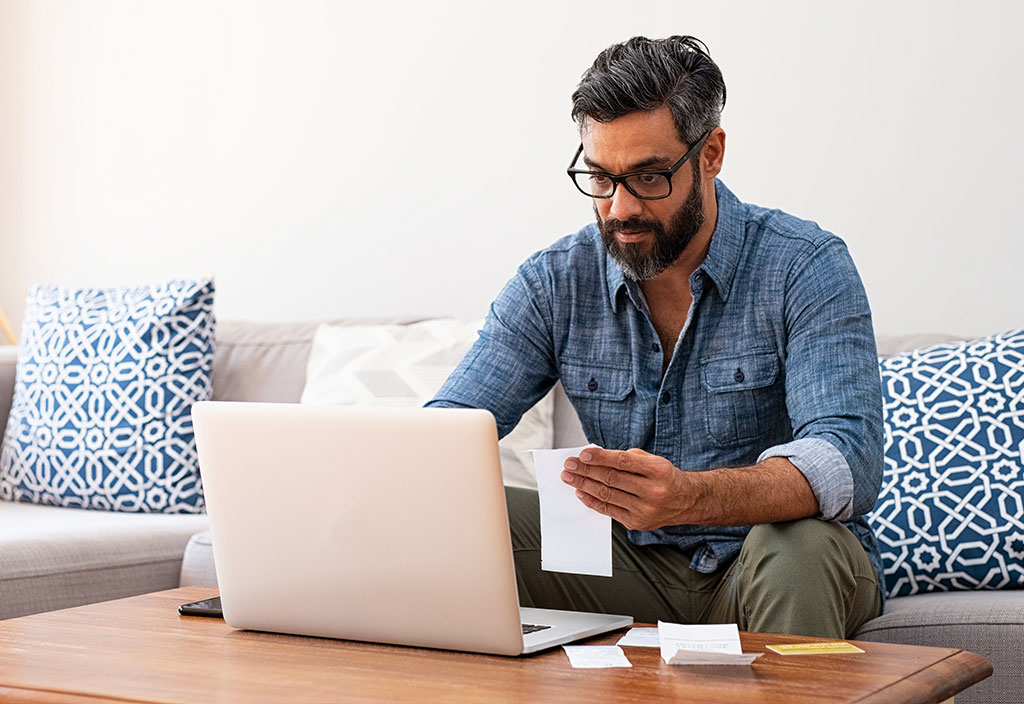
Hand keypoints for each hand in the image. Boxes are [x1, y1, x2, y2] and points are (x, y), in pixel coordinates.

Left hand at [561, 447, 691, 530]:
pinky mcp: (637, 523)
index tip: (582, 454)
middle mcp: (653, 491)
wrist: (685, 501)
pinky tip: (580, 491)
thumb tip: (594, 458)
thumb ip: (626, 458)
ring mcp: (645, 510)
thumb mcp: (652, 461)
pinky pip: (609, 511)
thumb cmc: (663, 476)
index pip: (623, 462)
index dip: (601, 457)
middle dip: (586, 471)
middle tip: (568, 465)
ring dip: (583, 485)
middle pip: (612, 479)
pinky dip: (592, 501)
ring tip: (569, 477)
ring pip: (607, 495)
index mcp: (658, 470)